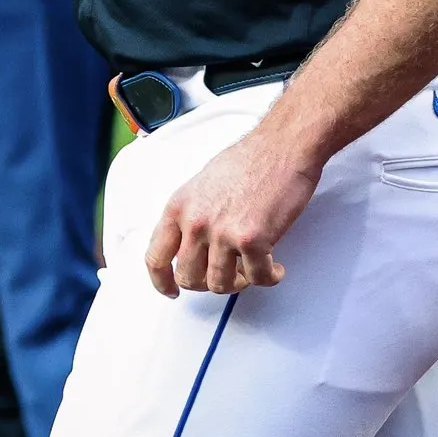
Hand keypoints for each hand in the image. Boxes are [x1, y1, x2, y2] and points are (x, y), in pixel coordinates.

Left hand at [144, 124, 321, 299]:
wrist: (281, 146)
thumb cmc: (250, 159)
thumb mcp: (203, 184)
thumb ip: (192, 214)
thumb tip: (192, 243)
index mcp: (179, 206)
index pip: (155, 257)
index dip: (162, 281)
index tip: (171, 290)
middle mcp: (195, 221)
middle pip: (189, 278)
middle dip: (208, 283)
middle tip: (226, 275)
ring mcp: (222, 232)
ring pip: (220, 284)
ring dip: (239, 282)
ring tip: (251, 269)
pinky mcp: (252, 240)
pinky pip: (257, 277)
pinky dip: (268, 277)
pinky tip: (274, 267)